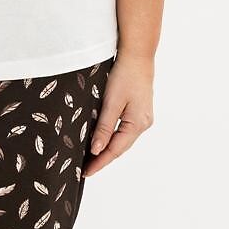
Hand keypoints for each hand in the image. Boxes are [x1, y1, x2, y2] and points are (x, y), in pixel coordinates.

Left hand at [83, 50, 154, 177]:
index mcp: (137, 124)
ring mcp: (142, 118)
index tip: (86, 172)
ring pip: (122, 140)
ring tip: (90, 159)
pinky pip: (124, 131)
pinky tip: (102, 140)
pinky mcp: (139, 111)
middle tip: (85, 169)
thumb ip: (104, 127)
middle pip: (120, 147)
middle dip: (102, 158)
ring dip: (107, 149)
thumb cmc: (125, 75)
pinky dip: (112, 138)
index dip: (99, 162)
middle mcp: (143, 124)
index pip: (115, 150)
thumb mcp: (111, 102)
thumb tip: (96, 150)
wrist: (138, 55)